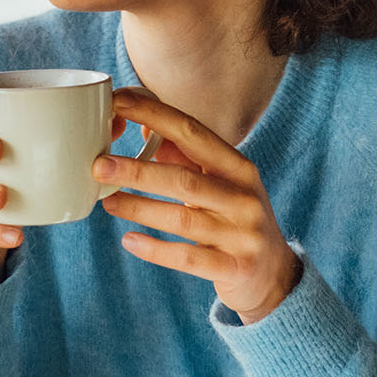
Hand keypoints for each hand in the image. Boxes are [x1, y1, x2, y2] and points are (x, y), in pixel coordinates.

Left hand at [94, 89, 301, 323]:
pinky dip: (155, 250)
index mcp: (239, 168)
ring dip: (139, 209)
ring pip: (182, 220)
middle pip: (184, 180)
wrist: (276, 273)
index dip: (155, 116)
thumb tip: (144, 123)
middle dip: (138, 171)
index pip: (194, 134)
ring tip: (107, 202)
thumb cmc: (237, 219)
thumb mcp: (222, 184)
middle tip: (100, 165)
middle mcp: (244, 198)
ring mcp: (241, 235)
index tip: (119, 103)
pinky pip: (187, 258)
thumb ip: (186, 158)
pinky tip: (129, 241)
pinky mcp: (233, 268)